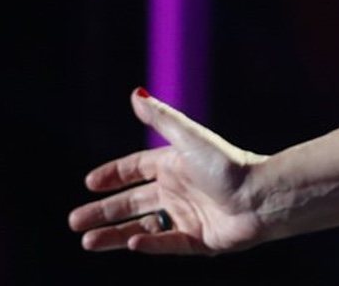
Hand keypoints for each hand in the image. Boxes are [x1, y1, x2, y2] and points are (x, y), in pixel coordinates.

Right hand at [69, 89, 269, 254]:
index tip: (89, 183)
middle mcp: (180, 190)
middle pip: (133, 202)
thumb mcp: (190, 140)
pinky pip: (168, 243)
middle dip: (103, 211)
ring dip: (115, 234)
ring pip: (143, 227)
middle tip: (74, 221)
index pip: (136, 170)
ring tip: (88, 241)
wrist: (264, 196)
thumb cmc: (229, 166)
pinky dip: (150, 244)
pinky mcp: (199, 239)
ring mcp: (189, 216)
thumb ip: (162, 119)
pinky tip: (131, 244)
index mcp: (176, 165)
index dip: (113, 176)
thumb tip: (136, 93)